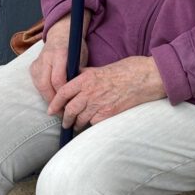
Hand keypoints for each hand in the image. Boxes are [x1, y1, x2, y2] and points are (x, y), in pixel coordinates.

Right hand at [30, 13, 88, 103]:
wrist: (61, 35)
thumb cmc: (75, 49)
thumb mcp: (81, 59)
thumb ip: (76, 75)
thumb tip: (75, 96)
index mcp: (60, 53)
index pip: (57, 80)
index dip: (62, 95)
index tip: (69, 105)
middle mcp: (46, 57)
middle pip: (45, 85)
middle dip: (53, 101)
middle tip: (61, 112)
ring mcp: (37, 61)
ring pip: (39, 86)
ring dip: (47, 98)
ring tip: (57, 108)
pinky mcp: (32, 66)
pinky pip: (36, 84)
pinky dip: (43, 92)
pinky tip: (51, 98)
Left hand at [48, 56, 165, 128]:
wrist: (144, 78)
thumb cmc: (125, 70)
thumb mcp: (100, 68)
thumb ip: (84, 75)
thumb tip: (73, 78)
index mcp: (85, 79)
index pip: (63, 93)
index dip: (54, 103)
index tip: (51, 110)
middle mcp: (89, 92)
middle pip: (69, 110)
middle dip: (65, 119)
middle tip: (64, 123)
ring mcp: (98, 104)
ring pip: (80, 119)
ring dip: (76, 124)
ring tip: (76, 126)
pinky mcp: (108, 114)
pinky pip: (93, 124)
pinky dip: (91, 125)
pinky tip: (91, 125)